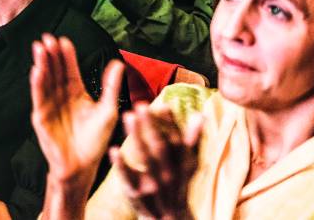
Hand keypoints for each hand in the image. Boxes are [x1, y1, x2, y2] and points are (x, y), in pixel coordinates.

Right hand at [30, 34, 124, 182]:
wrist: (82, 167)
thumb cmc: (94, 142)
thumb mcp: (107, 111)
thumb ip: (110, 86)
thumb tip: (118, 63)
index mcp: (76, 93)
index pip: (69, 70)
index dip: (66, 56)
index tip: (64, 40)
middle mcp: (60, 96)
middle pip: (55, 71)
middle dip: (51, 55)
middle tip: (47, 38)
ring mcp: (49, 106)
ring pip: (45, 81)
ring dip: (42, 64)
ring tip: (39, 48)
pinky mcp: (41, 117)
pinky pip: (39, 98)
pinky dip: (37, 84)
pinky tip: (37, 71)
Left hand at [112, 104, 202, 218]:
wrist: (168, 218)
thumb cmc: (175, 183)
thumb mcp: (187, 164)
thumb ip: (191, 139)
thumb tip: (200, 114)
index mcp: (180, 163)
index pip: (177, 140)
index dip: (172, 123)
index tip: (164, 105)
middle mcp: (168, 172)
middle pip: (160, 146)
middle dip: (151, 125)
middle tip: (141, 105)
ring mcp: (153, 183)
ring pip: (145, 158)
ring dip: (136, 136)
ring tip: (127, 116)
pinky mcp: (137, 192)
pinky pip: (128, 178)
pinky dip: (121, 165)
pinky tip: (113, 150)